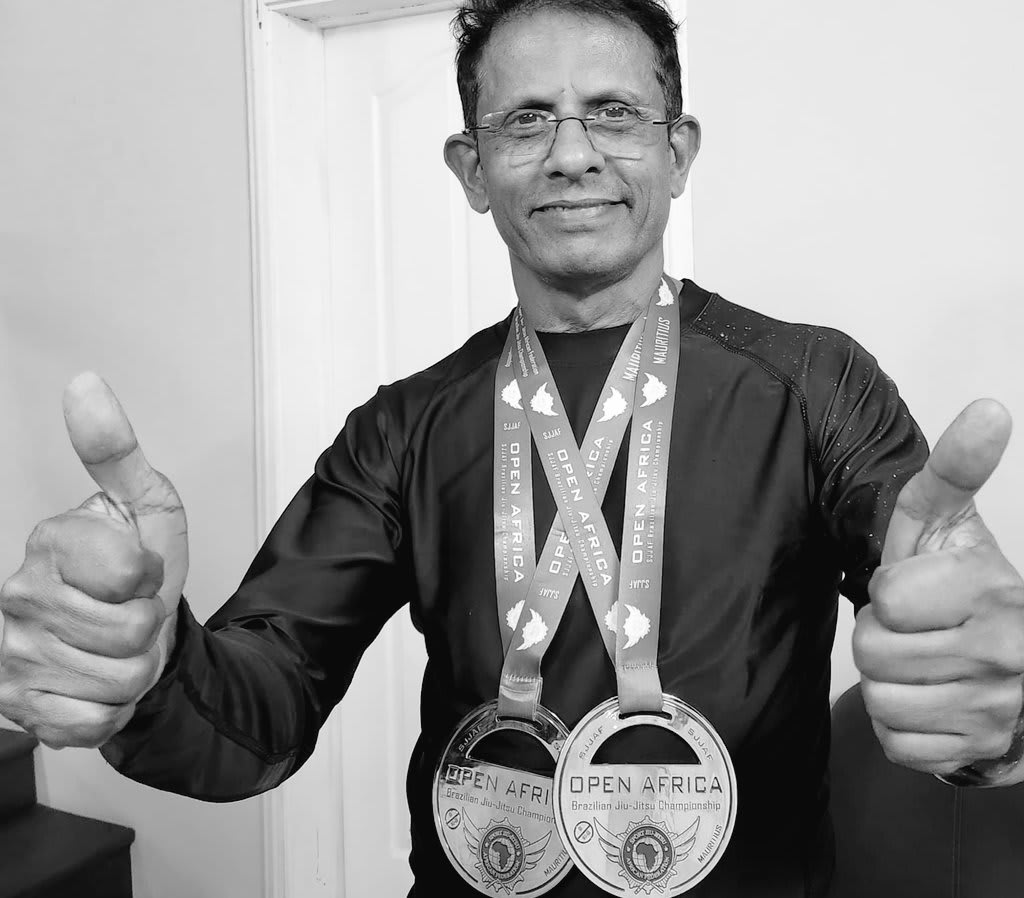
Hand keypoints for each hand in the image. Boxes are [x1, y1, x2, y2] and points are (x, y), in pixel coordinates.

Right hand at [0, 373, 188, 748]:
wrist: (131, 638)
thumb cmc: (140, 571)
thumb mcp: (147, 505)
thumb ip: (116, 450)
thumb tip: (85, 384)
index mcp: (50, 542)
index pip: (133, 575)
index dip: (152, 577)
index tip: (138, 571)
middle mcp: (17, 594)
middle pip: (131, 631)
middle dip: (148, 628)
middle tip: (129, 614)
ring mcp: (11, 653)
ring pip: (118, 678)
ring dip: (133, 668)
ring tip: (115, 647)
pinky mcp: (15, 704)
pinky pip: (91, 721)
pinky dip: (109, 709)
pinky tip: (94, 681)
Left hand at [853, 399, 1023, 783]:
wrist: (1006, 657)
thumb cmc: (958, 585)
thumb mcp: (947, 520)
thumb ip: (957, 467)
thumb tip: (990, 408)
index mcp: (992, 590)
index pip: (887, 599)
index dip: (887, 594)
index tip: (916, 591)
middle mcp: (1008, 652)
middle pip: (875, 652)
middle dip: (880, 637)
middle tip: (913, 629)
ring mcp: (998, 711)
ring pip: (884, 702)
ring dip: (888, 682)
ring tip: (920, 662)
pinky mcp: (980, 754)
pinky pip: (901, 746)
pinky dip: (902, 728)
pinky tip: (929, 701)